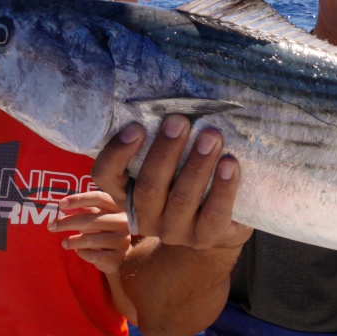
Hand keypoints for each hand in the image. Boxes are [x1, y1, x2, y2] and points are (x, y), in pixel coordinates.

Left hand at [49, 191, 130, 273]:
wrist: (123, 256)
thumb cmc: (106, 232)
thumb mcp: (99, 217)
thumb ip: (86, 209)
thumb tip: (64, 204)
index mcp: (119, 207)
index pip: (99, 198)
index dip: (79, 199)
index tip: (60, 204)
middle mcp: (124, 222)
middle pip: (90, 219)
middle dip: (67, 222)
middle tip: (51, 226)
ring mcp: (122, 240)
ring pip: (89, 239)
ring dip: (72, 241)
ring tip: (64, 243)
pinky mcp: (118, 258)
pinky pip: (92, 255)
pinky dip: (82, 253)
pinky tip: (80, 251)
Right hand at [91, 115, 252, 250]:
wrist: (217, 227)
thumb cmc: (188, 181)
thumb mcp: (170, 164)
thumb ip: (165, 141)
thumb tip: (176, 100)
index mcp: (128, 194)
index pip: (106, 176)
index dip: (117, 153)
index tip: (137, 127)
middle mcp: (147, 217)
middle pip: (149, 186)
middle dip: (166, 150)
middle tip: (181, 121)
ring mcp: (175, 231)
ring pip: (182, 198)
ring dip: (197, 164)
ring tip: (212, 136)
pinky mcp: (206, 238)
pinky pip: (215, 213)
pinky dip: (224, 187)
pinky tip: (230, 164)